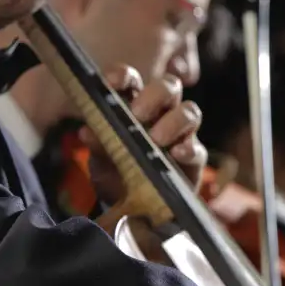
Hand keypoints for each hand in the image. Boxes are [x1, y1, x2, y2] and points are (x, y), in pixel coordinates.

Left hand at [81, 65, 205, 204]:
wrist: (134, 209)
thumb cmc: (118, 175)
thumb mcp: (101, 161)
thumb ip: (98, 144)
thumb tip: (87, 132)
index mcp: (133, 106)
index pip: (132, 80)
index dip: (124, 76)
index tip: (113, 83)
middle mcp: (161, 114)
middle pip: (169, 87)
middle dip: (154, 95)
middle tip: (137, 115)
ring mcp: (180, 135)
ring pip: (190, 111)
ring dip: (174, 120)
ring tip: (157, 139)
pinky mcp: (194, 158)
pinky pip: (198, 148)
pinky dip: (189, 148)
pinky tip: (177, 154)